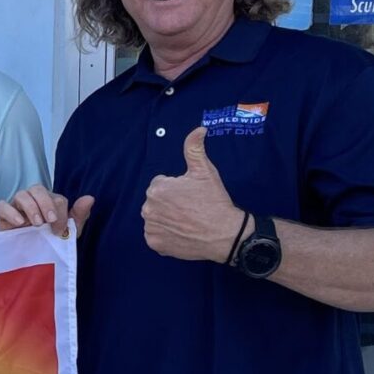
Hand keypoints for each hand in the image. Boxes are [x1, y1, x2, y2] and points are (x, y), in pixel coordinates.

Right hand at [0, 185, 93, 238]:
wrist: (27, 260)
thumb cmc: (47, 243)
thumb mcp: (66, 232)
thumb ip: (78, 215)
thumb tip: (90, 198)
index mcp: (48, 202)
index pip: (55, 197)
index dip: (59, 211)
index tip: (59, 229)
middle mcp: (32, 201)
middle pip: (37, 188)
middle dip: (45, 203)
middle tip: (49, 220)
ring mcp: (16, 207)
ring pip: (21, 194)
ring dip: (31, 207)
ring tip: (36, 224)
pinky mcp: (2, 217)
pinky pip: (2, 206)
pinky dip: (11, 212)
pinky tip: (20, 223)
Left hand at [141, 127, 243, 260]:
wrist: (224, 234)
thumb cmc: (214, 201)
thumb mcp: (205, 171)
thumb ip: (194, 148)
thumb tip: (198, 130)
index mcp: (157, 189)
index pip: (160, 185)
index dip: (177, 189)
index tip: (190, 195)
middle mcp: (148, 209)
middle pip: (156, 201)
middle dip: (169, 203)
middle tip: (190, 208)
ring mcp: (151, 228)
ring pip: (156, 218)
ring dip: (166, 218)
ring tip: (186, 221)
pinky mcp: (155, 244)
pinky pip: (156, 235)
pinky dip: (166, 234)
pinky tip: (182, 232)